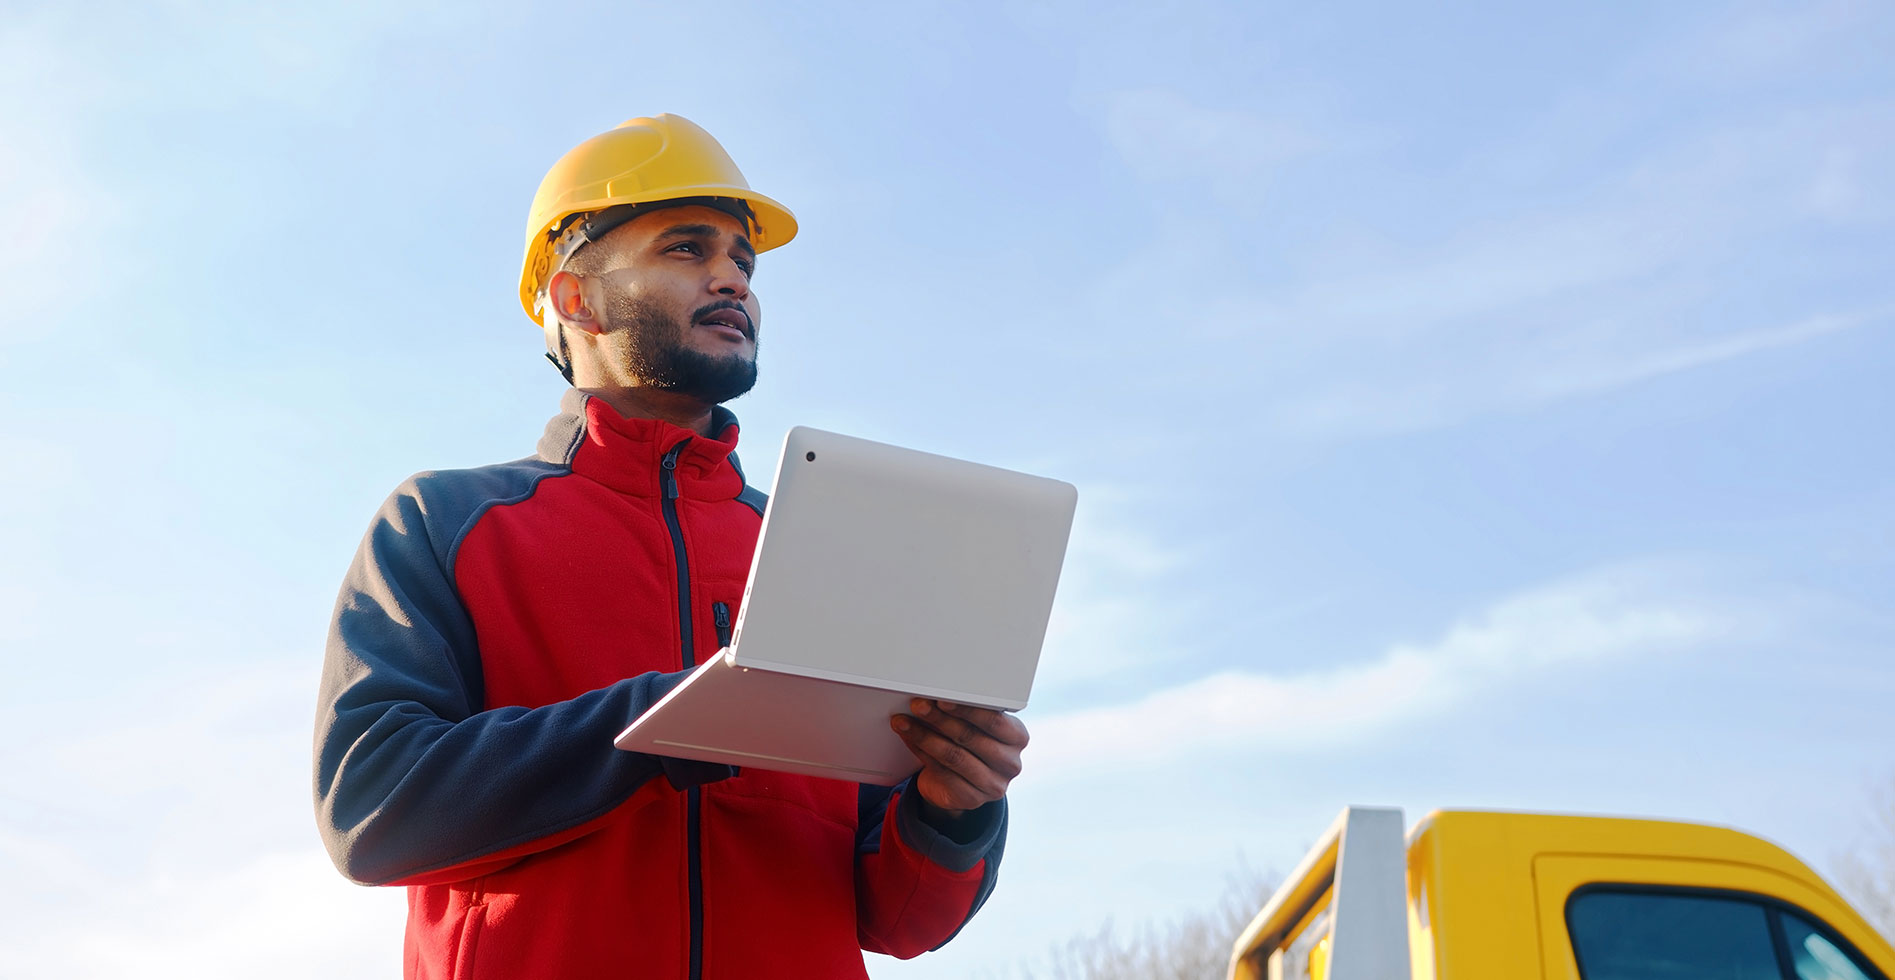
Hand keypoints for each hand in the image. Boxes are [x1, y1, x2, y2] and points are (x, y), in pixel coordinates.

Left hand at [890, 699, 1027, 816]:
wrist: (961, 785)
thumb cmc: (970, 747)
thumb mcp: (976, 728)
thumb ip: (965, 714)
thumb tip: (934, 696)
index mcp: (1017, 738)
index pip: (994, 721)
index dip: (967, 708)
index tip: (942, 698)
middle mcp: (1010, 763)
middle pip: (970, 737)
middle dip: (939, 718)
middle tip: (918, 705)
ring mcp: (993, 784)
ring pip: (953, 756)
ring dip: (924, 736)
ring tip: (904, 722)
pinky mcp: (972, 799)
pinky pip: (941, 772)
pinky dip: (921, 753)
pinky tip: (910, 740)